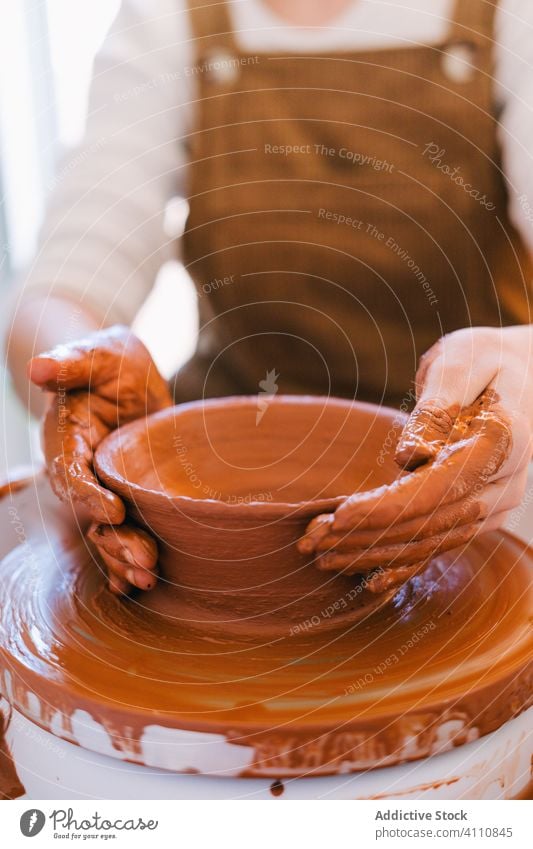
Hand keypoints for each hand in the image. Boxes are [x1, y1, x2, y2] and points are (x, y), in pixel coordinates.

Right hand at [28, 325, 172, 593]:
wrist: (127, 375)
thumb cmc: (110, 361)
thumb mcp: (96, 353)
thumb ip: (71, 360)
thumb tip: (39, 366)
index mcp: (65, 438)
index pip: (70, 471)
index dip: (88, 493)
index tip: (113, 510)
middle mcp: (78, 470)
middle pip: (88, 513)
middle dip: (113, 539)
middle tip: (144, 560)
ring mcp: (99, 487)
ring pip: (104, 530)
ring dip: (122, 557)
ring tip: (148, 577)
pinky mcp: (121, 496)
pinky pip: (118, 532)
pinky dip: (124, 559)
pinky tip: (139, 584)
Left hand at [298, 326, 532, 591]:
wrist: (522, 378)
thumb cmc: (483, 360)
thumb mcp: (460, 362)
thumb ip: (437, 406)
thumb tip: (410, 457)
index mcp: (503, 442)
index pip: (437, 488)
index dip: (386, 508)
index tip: (338, 516)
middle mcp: (504, 484)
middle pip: (429, 524)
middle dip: (367, 537)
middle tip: (311, 541)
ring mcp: (496, 505)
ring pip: (430, 542)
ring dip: (374, 554)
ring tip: (322, 555)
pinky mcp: (481, 515)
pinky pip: (441, 545)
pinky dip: (403, 565)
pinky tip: (369, 580)